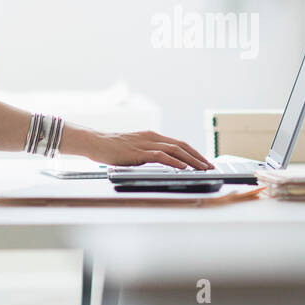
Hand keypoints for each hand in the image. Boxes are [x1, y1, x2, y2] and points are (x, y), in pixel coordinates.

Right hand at [80, 128, 214, 169]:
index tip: (204, 161)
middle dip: (198, 156)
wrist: (94, 142)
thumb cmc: (111, 148)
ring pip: (175, 150)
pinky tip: (183, 167)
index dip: (194, 152)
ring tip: (202, 168)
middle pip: (181, 145)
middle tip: (210, 166)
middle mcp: (152, 137)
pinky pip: (161, 156)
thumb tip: (161, 163)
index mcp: (152, 136)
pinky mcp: (138, 152)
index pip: (179, 143)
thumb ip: (147, 154)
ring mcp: (145, 144)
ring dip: (191, 160)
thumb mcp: (134, 149)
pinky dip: (174, 161)